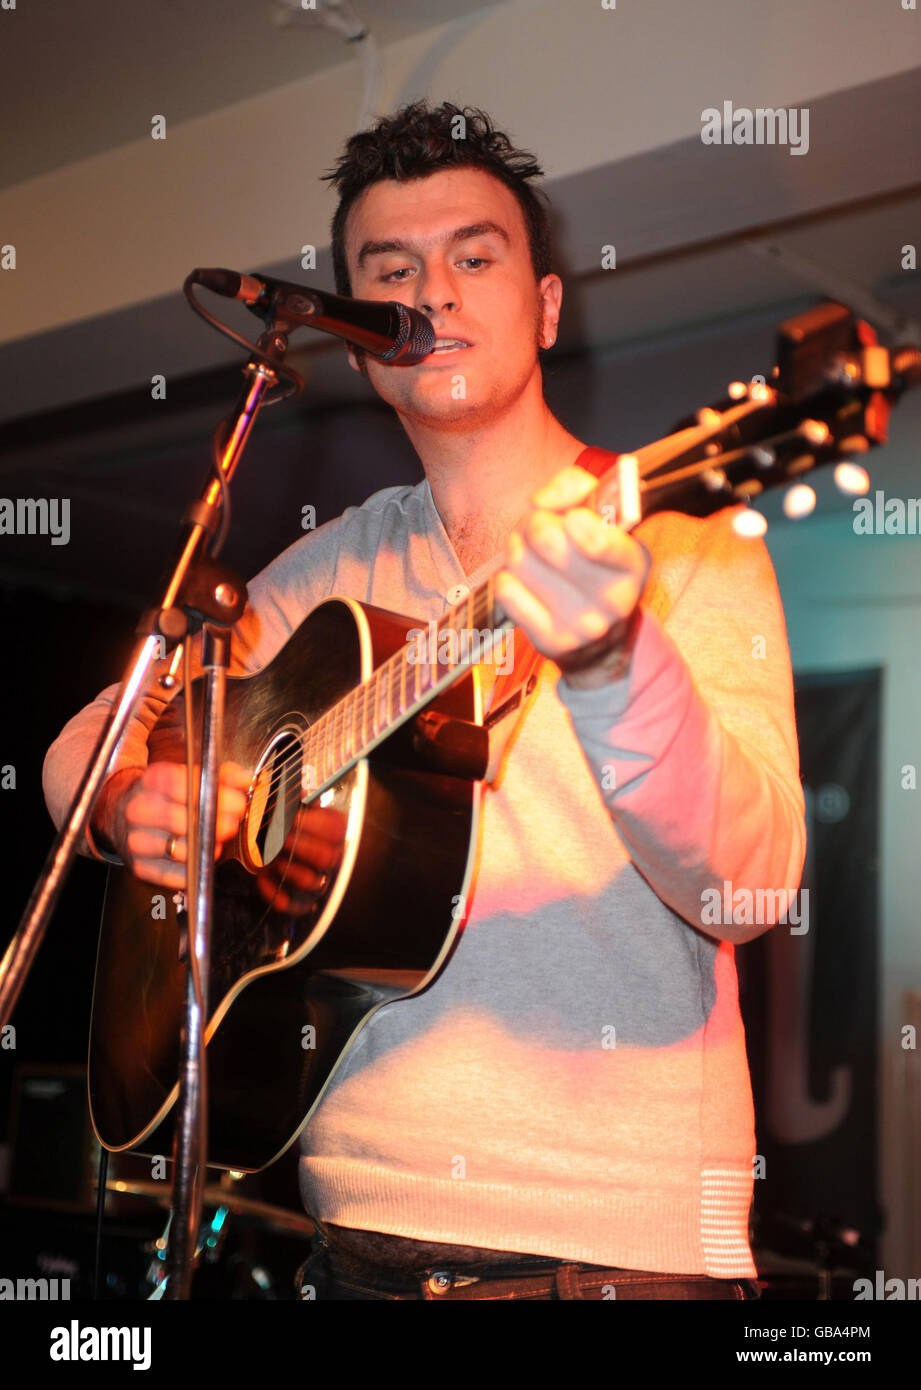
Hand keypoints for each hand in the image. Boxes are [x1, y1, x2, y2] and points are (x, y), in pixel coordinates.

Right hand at [93, 761, 249, 888]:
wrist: (128, 814)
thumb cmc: (169, 795)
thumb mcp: (193, 776)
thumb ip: (224, 776)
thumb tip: (246, 779)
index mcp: (152, 781)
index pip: (182, 785)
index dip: (215, 795)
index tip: (238, 802)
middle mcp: (138, 810)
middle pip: (180, 820)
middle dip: (216, 824)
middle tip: (233, 824)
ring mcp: (136, 840)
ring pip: (178, 850)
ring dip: (205, 848)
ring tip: (216, 840)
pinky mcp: (140, 867)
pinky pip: (173, 875)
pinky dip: (194, 869)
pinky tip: (201, 858)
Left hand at [255, 805, 347, 914]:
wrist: (263, 846)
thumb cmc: (281, 824)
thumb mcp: (292, 806)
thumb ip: (297, 799)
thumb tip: (300, 793)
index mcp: (333, 832)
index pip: (336, 828)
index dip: (311, 822)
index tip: (289, 816)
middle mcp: (330, 859)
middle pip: (327, 856)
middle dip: (299, 844)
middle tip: (278, 837)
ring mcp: (316, 882)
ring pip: (311, 881)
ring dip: (287, 867)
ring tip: (270, 857)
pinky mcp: (300, 901)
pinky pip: (292, 905)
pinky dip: (274, 893)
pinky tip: (262, 878)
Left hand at [495, 463, 650, 685]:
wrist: (600, 638)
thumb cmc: (594, 561)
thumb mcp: (601, 517)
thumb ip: (575, 487)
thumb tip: (540, 501)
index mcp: (634, 562)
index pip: (601, 541)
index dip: (577, 521)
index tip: (572, 519)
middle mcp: (614, 600)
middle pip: (545, 538)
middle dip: (534, 523)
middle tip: (540, 528)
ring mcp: (582, 626)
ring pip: (519, 561)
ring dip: (518, 548)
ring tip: (532, 555)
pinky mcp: (551, 643)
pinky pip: (505, 589)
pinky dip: (508, 578)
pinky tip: (525, 582)